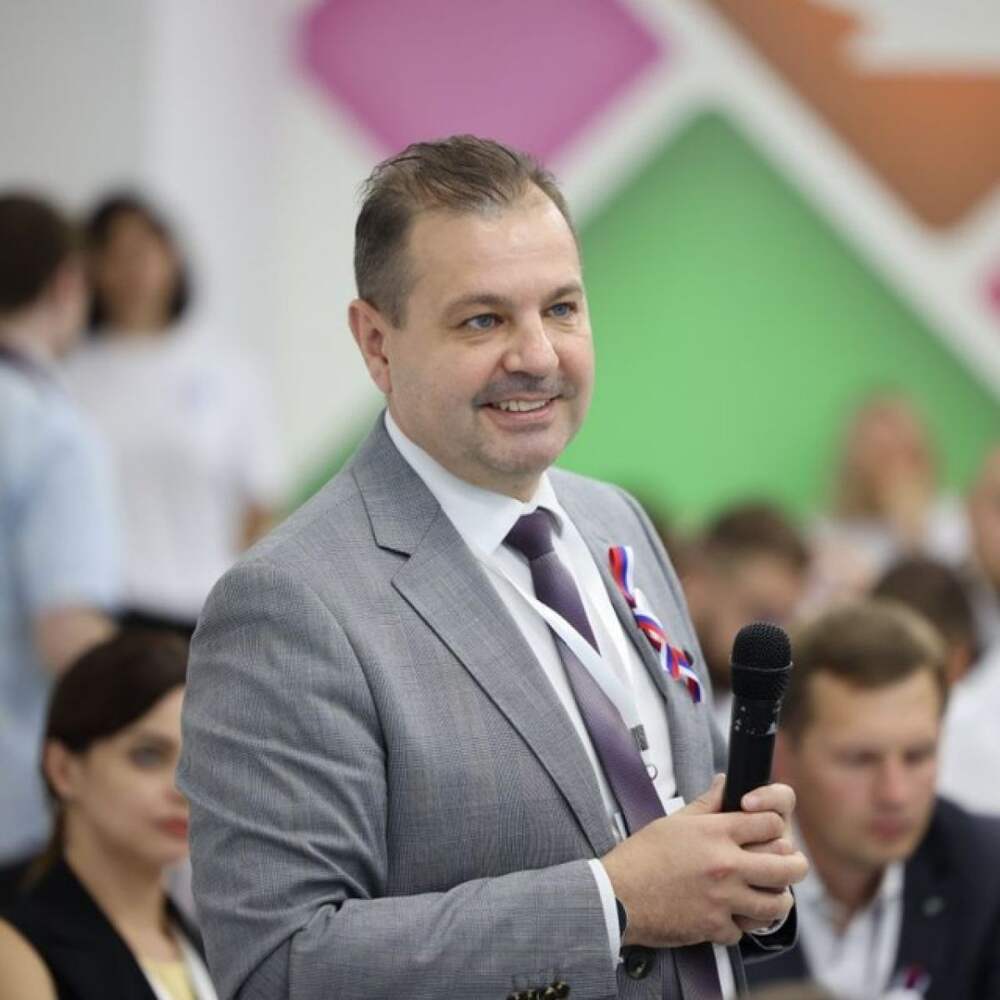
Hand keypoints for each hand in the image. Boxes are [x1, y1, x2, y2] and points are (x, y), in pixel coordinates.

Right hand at [600, 775, 807, 948]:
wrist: (618, 895)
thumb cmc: (642, 856)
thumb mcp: (674, 821)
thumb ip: (707, 804)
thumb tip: (725, 784)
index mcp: (716, 833)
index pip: (771, 823)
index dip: (776, 824)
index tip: (772, 831)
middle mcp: (725, 864)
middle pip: (787, 865)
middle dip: (794, 864)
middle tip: (790, 865)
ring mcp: (723, 899)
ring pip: (777, 904)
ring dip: (776, 899)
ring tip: (770, 895)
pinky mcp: (715, 927)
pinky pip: (745, 930)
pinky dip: (740, 925)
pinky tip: (731, 916)